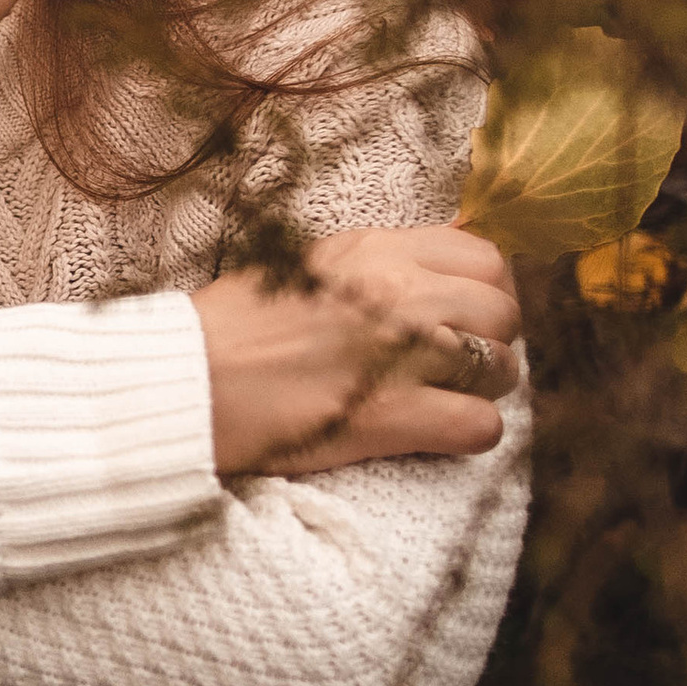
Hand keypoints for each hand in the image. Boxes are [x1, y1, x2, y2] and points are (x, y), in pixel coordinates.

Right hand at [192, 224, 522, 477]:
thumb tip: (427, 274)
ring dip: (481, 389)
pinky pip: (481, 426)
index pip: (483, 257)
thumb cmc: (226, 330)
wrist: (182, 383)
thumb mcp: (300, 268)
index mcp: (373, 250)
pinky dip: (469, 435)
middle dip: (489, 341)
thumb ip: (369, 266)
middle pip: (503, 312)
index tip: (463, 316)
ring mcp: (401, 354)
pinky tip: (436, 435)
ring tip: (443, 400)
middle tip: (456, 366)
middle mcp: (398, 293)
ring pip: (503, 368)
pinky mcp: (392, 416)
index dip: (484, 292)